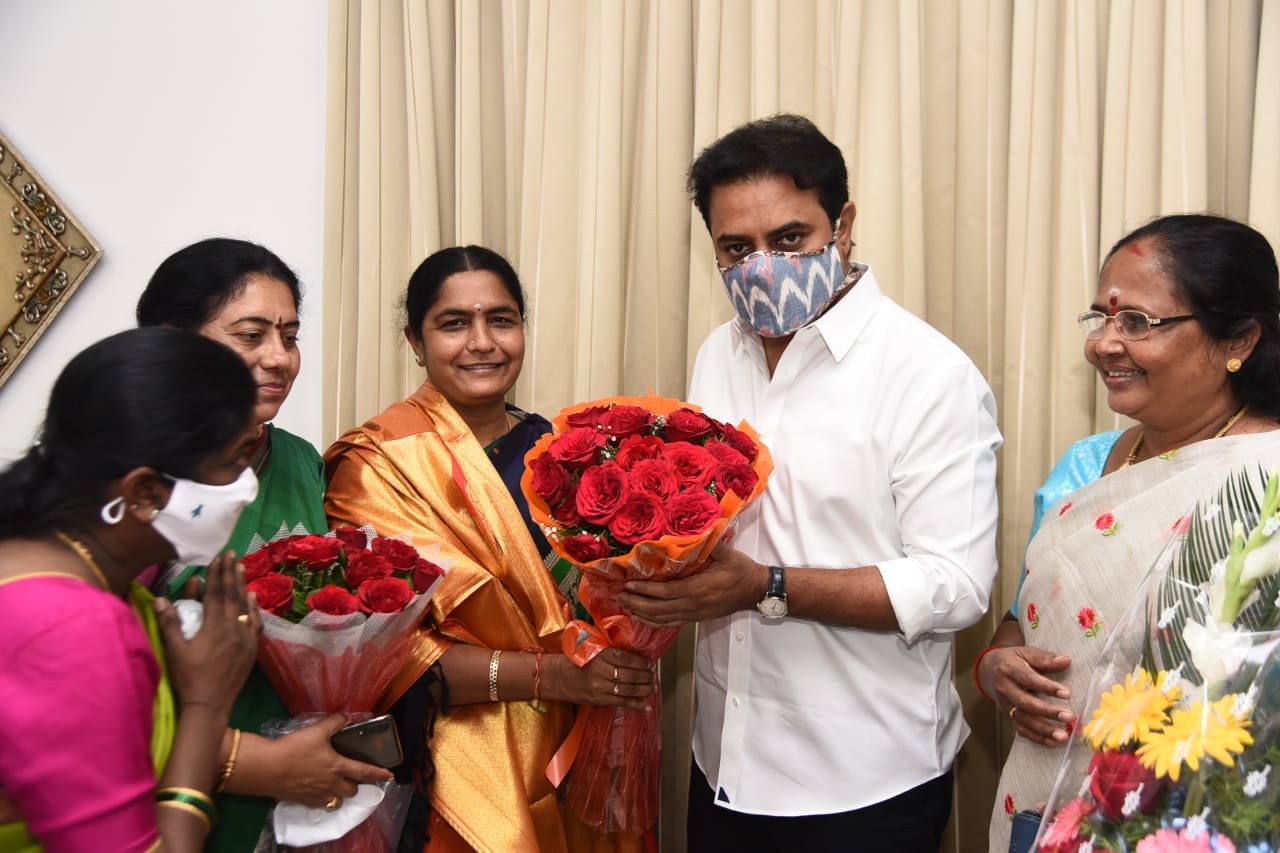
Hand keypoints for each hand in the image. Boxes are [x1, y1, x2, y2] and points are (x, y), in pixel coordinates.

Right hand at [157, 551, 258, 714]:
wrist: (210, 704)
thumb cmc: (188, 678)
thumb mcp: (174, 651)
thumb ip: (170, 623)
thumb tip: (161, 599)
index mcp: (213, 627)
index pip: (215, 594)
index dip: (216, 574)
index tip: (217, 557)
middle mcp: (233, 629)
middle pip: (232, 595)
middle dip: (230, 573)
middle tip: (231, 554)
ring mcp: (244, 638)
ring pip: (245, 606)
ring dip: (242, 585)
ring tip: (242, 567)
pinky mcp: (251, 648)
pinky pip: (255, 623)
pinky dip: (254, 607)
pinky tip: (252, 597)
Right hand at [236, 714, 394, 807]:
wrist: (267, 768)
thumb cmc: (295, 748)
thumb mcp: (317, 730)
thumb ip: (335, 722)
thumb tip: (346, 717)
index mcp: (339, 767)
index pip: (365, 772)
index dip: (380, 774)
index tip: (391, 776)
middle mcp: (332, 784)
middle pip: (352, 790)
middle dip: (356, 784)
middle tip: (354, 776)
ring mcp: (318, 795)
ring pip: (338, 799)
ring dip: (341, 793)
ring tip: (338, 784)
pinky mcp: (304, 801)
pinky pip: (322, 804)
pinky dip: (325, 799)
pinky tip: (320, 791)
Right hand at [545, 648, 654, 712]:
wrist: (559, 678)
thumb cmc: (577, 661)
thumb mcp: (592, 649)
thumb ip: (611, 651)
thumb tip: (635, 656)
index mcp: (599, 654)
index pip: (626, 658)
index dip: (640, 662)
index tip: (648, 663)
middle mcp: (601, 670)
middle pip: (630, 675)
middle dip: (645, 676)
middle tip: (652, 675)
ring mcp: (600, 687)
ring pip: (629, 689)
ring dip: (644, 689)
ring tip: (652, 687)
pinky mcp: (600, 700)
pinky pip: (622, 702)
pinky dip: (637, 705)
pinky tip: (647, 707)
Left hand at [618, 542, 762, 627]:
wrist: (754, 591)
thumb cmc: (741, 571)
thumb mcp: (729, 554)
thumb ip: (713, 542)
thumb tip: (702, 527)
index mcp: (697, 589)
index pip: (664, 592)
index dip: (644, 590)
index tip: (627, 584)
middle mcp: (692, 605)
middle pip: (657, 609)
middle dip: (636, 603)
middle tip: (618, 595)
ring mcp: (693, 614)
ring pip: (662, 619)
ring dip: (641, 613)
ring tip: (625, 605)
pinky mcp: (696, 618)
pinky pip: (670, 623)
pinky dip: (654, 622)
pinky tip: (643, 617)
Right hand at [982, 644, 1074, 745]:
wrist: (988, 669)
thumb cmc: (1012, 660)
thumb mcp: (1026, 653)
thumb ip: (1045, 658)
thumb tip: (1066, 661)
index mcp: (1008, 669)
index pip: (1028, 679)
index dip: (1047, 687)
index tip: (1067, 694)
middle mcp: (1004, 688)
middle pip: (1025, 702)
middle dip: (1047, 711)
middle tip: (1068, 716)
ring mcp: (1004, 704)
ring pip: (1023, 719)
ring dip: (1043, 729)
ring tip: (1062, 735)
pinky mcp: (1007, 715)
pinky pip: (1020, 729)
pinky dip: (1036, 737)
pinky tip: (1052, 741)